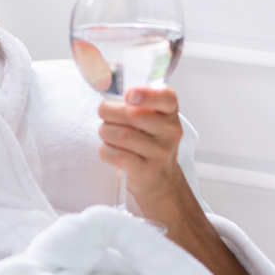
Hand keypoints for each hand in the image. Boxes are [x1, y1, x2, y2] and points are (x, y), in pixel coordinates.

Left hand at [98, 86, 183, 208]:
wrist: (161, 179)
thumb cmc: (148, 143)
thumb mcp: (151, 119)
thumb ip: (136, 105)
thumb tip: (108, 100)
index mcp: (170, 113)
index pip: (166, 98)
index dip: (145, 94)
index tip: (128, 96)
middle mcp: (170, 132)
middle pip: (132, 115)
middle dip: (109, 112)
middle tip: (105, 115)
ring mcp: (160, 153)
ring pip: (121, 135)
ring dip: (105, 132)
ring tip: (107, 134)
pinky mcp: (147, 171)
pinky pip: (116, 155)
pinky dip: (105, 150)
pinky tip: (110, 150)